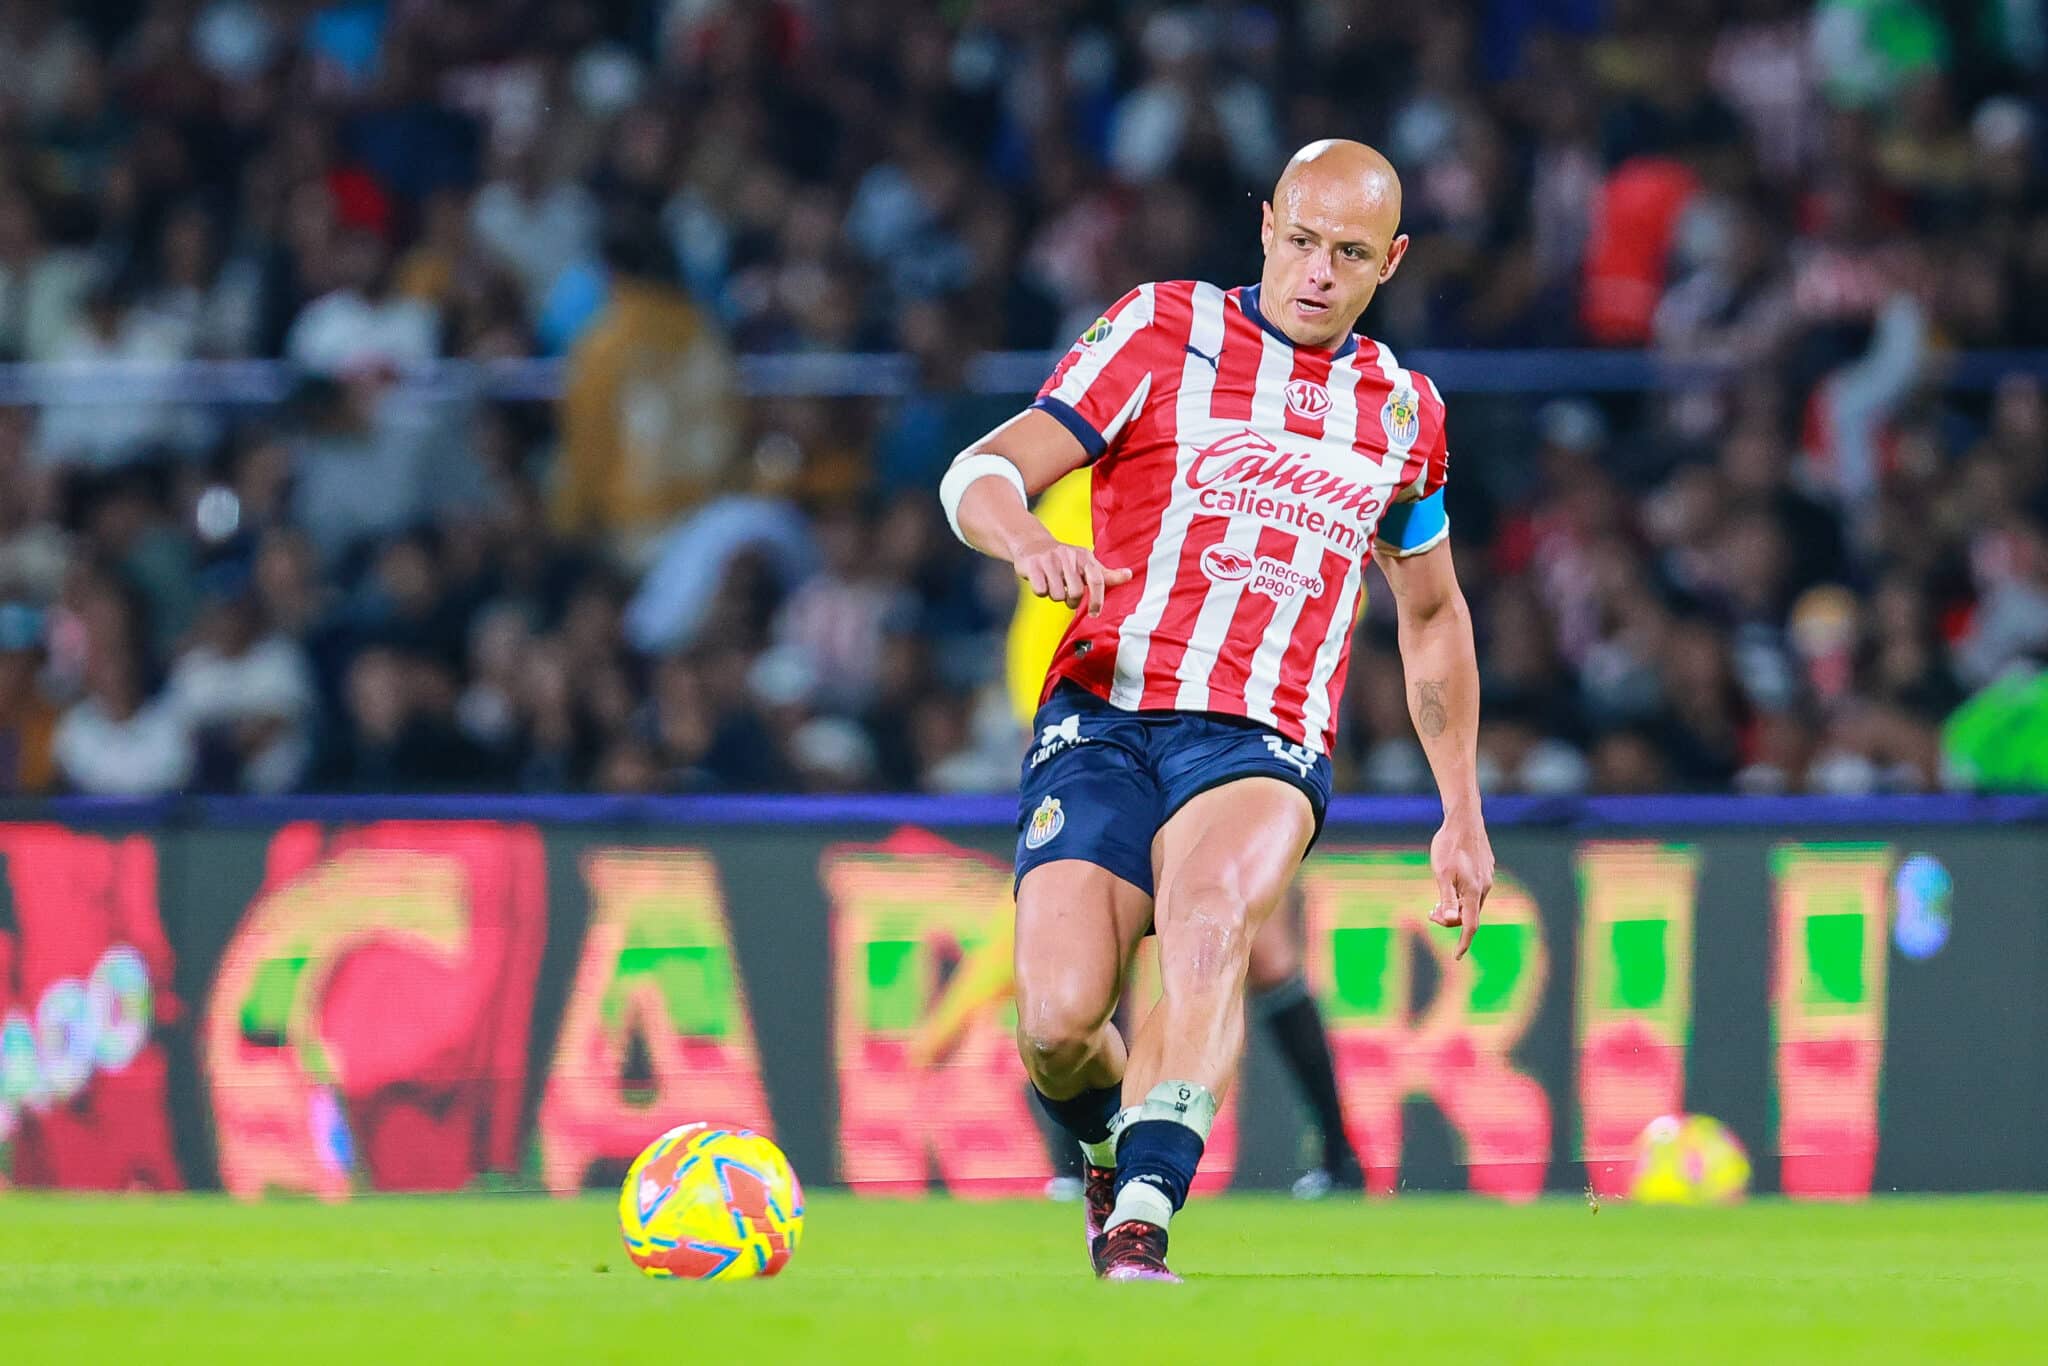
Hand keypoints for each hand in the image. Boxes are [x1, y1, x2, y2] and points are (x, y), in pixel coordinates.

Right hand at [1012, 537, 1131, 615]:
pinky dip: (1041, 591)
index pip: (1097, 580)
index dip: (1097, 600)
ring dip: (1055, 595)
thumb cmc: (1064, 558)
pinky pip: (1041, 591)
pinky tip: (1041, 581)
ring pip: (1058, 595)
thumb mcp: (1086, 562)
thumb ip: (1106, 573)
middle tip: (1067, 594)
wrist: (1033, 544)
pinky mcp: (1032, 565)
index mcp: (1084, 557)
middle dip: (1071, 600)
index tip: (1095, 613)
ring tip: (1053, 584)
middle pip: (1076, 593)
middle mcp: (1068, 556)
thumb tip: (1129, 575)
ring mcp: (1050, 560)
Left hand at [1428, 813, 1493, 960]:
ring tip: (1435, 903)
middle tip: (1430, 913)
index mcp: (1475, 891)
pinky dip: (1461, 896)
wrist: (1463, 819)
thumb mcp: (1441, 874)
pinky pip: (1474, 891)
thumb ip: (1447, 899)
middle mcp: (1485, 887)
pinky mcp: (1485, 869)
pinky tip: (1448, 886)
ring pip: (1471, 903)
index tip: (1457, 956)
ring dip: (1455, 907)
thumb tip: (1450, 921)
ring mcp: (1487, 877)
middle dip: (1450, 920)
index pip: (1471, 925)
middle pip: (1469, 915)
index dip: (1464, 942)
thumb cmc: (1449, 846)